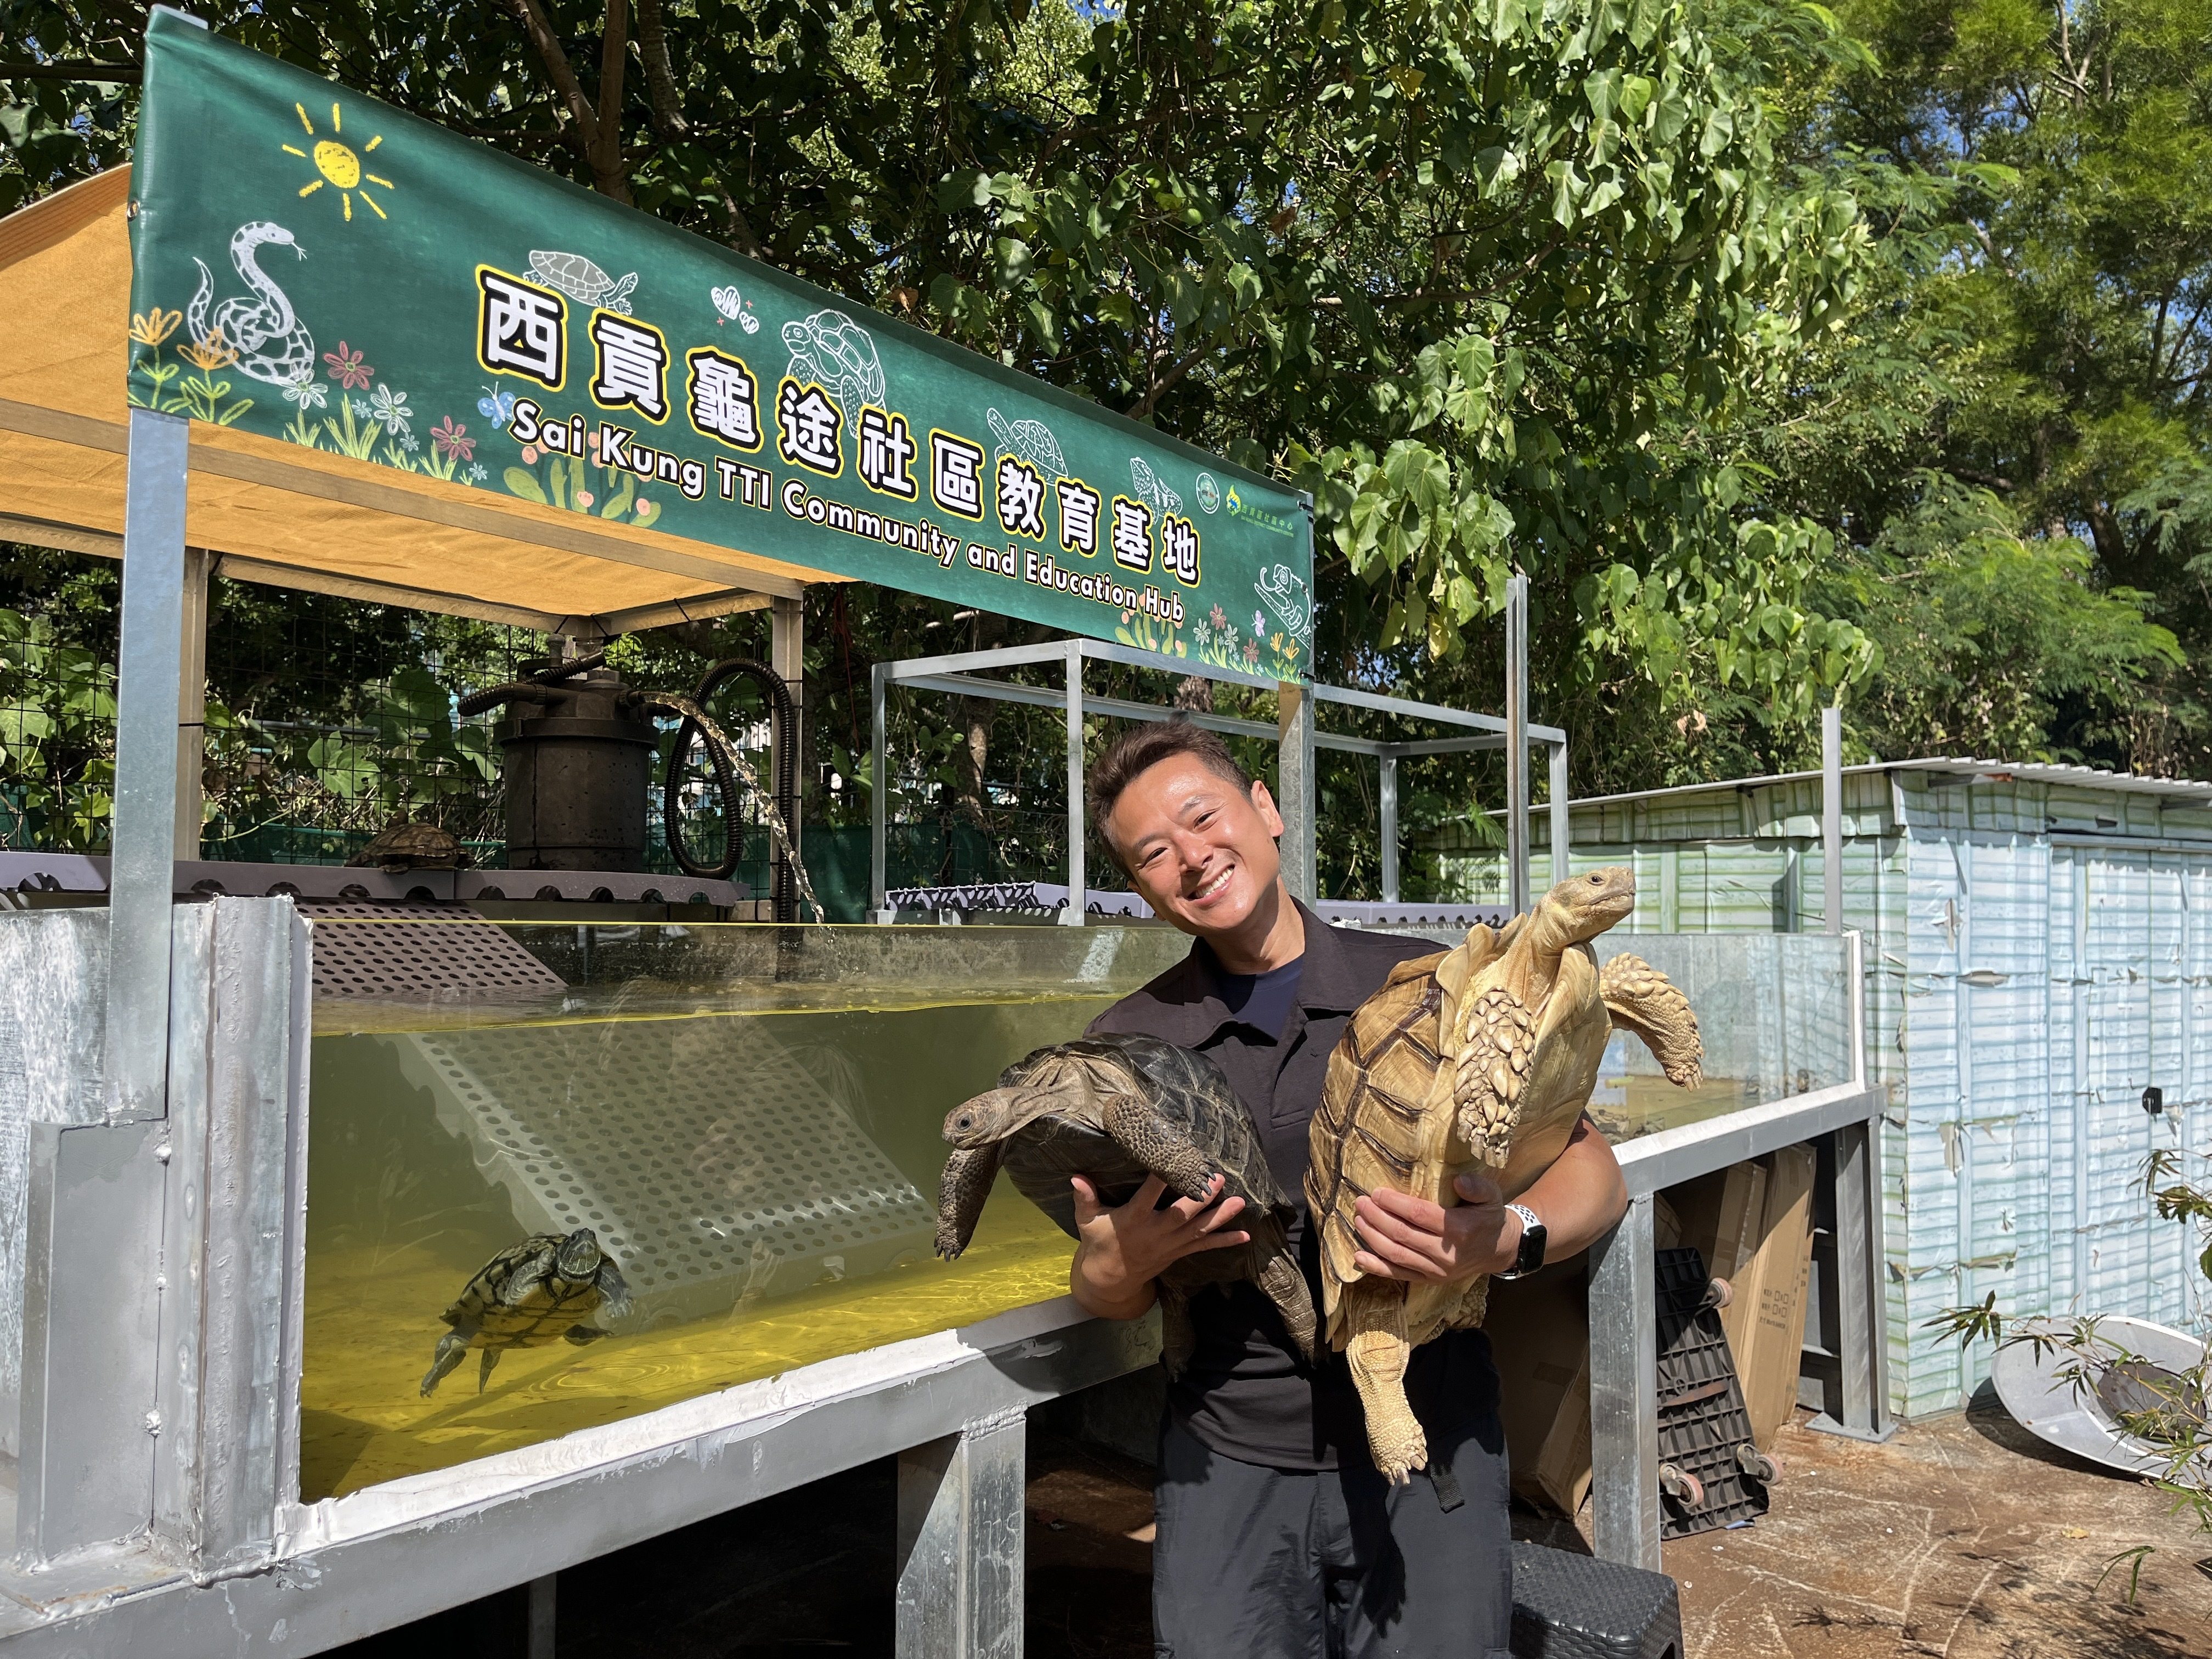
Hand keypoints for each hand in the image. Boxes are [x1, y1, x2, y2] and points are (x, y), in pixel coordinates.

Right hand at [1069, 1173, 1248, 1318]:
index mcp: (1133, 1220)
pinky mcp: (1179, 1252)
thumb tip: (1075, 1176)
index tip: (1170, 1165)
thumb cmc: (1099, 1241)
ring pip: (1198, 1230)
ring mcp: (1170, 1245)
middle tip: (1218, 1180)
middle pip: (1181, 1215)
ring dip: (1220, 1217)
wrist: (1110, 1279)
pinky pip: (1204, 1246)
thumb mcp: (1087, 1220)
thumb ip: (1084, 1198)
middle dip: (1201, 1199)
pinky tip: (1245, 1236)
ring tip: (1240, 1203)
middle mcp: (1155, 1233)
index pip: (1147, 1199)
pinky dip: (1225, 1242)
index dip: (1158, 1182)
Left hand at [1352, 1172, 1518, 1284]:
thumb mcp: (1492, 1196)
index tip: (1376, 1192)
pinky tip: (1359, 1256)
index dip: (1395, 1204)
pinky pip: (1399, 1274)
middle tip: (1360, 1202)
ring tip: (1358, 1220)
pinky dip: (1376, 1267)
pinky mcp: (1429, 1280)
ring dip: (1372, 1237)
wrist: (1499, 1250)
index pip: (1419, 1215)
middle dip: (1376, 1217)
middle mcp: (1446, 1253)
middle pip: (1402, 1234)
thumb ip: (1477, 1187)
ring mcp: (1436, 1270)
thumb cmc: (1489, 1217)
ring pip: (1396, 1254)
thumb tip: (1459, 1181)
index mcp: (1460, 1229)